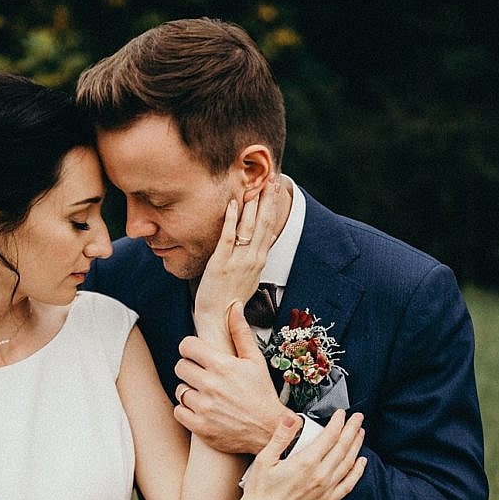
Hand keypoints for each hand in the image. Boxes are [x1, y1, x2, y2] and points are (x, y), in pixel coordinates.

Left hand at [174, 304, 287, 453]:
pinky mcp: (200, 426)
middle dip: (190, 369)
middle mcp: (211, 385)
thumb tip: (235, 307)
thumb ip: (241, 332)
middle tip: (203, 375)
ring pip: (179, 389)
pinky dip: (186, 410)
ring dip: (189, 390)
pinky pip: (178, 411)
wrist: (269, 431)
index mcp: (222, 366)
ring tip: (205, 394)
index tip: (197, 354)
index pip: (187, 346)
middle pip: (180, 367)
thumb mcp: (255, 361)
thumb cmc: (262, 394)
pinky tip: (201, 408)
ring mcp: (204, 407)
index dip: (191, 349)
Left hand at [192, 180, 287, 341]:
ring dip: (253, 204)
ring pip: (249, 227)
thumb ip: (252, 258)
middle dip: (269, 200)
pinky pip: (227, 237)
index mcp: (259, 260)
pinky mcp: (221, 263)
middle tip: (273, 178)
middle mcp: (253, 258)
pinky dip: (230, 219)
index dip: (274, 207)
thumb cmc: (230, 300)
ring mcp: (238, 261)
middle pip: (265, 223)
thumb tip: (257, 242)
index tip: (277, 188)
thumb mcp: (248, 277)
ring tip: (256, 184)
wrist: (220, 321)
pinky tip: (232, 203)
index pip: (270, 227)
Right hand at [241, 410, 365, 499]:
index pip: (329, 436)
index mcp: (306, 462)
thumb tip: (291, 418)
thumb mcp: (265, 459)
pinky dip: (357, 472)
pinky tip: (361, 462)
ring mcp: (326, 490)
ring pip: (348, 463)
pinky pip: (348, 485)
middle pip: (343, 447)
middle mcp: (320, 475)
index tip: (341, 413)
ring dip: (356, 446)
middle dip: (352, 429)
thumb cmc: (260, 491)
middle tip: (358, 418)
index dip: (338, 422)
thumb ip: (280, 437)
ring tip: (360, 433)